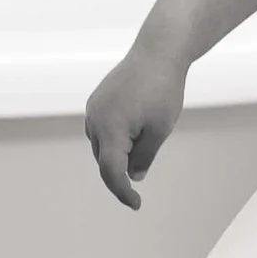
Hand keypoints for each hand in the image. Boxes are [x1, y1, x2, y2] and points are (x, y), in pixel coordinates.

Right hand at [85, 45, 186, 208]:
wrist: (157, 52)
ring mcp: (93, 109)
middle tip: (142, 174)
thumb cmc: (163, 90)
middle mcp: (95, 120)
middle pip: (105, 160)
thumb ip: (144, 157)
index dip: (122, 192)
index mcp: (110, 129)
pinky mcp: (96, 101)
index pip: (111, 172)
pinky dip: (114, 139)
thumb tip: (131, 177)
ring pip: (102, 145)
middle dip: (121, 172)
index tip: (136, 204)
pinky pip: (102, 129)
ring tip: (142, 143)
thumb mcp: (159, 130)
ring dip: (117, 155)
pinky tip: (133, 132)